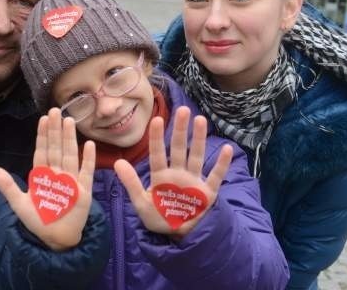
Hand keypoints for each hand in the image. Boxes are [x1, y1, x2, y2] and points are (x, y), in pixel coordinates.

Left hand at [0, 108, 94, 250]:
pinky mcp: (83, 190)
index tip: (43, 119)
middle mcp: (57, 173)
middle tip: (56, 111)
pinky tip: (89, 145)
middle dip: (56, 130)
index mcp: (43, 175)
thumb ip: (8, 187)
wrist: (55, 239)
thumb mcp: (19, 204)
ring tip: (69, 121)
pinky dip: (88, 159)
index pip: (42, 151)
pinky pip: (86, 171)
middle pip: (57, 148)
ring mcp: (71, 180)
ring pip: (70, 154)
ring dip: (70, 139)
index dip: (43, 135)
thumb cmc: (38, 221)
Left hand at [114, 106, 232, 236]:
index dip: (157, 137)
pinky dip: (222, 164)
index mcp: (161, 176)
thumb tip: (118, 162)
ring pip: (197, 156)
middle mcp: (178, 174)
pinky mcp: (207, 193)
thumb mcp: (141, 203)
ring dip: (199, 139)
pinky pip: (216, 176)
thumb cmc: (159, 218)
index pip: (157, 153)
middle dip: (180, 130)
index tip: (156, 119)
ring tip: (200, 121)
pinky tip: (228, 149)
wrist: (179, 237)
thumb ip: (131, 183)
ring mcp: (194, 181)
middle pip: (179, 148)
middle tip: (183, 110)